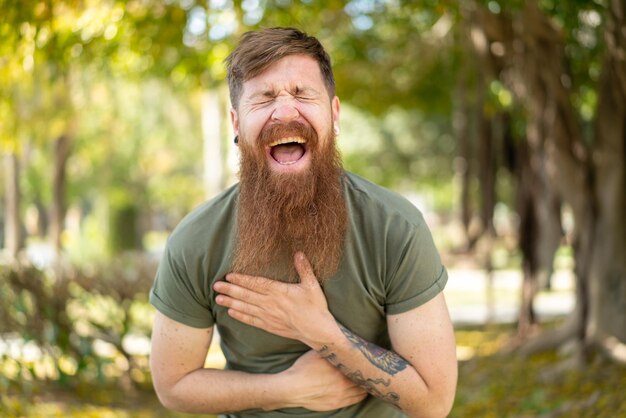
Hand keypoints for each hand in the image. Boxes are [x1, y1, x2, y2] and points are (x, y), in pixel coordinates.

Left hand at [213, 252, 334, 344]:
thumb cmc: (316, 307)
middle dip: (230, 289)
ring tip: (218, 298)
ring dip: (231, 302)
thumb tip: (298, 253)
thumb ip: (304, 268)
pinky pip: (251, 320)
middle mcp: (271, 304)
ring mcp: (269, 316)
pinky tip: (231, 312)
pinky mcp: (269, 326)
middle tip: (215, 285)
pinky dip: (240, 316)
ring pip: (245, 308)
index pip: (256, 284)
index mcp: (279, 292)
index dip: (242, 279)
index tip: (229, 275)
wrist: (318, 331)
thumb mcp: (312, 285)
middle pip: (246, 295)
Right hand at [280, 350, 366, 410]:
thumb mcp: (318, 353)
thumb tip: (342, 343)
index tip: (369, 360)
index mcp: (341, 370)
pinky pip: (355, 400)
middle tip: (370, 370)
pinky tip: (360, 390)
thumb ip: (332, 350)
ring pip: (362, 392)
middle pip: (364, 381)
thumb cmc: (304, 369)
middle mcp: (344, 385)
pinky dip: (360, 395)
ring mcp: (341, 396)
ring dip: (365, 386)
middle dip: (367, 375)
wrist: (293, 388)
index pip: (361, 367)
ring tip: (366, 380)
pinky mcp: (336, 404)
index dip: (367, 364)